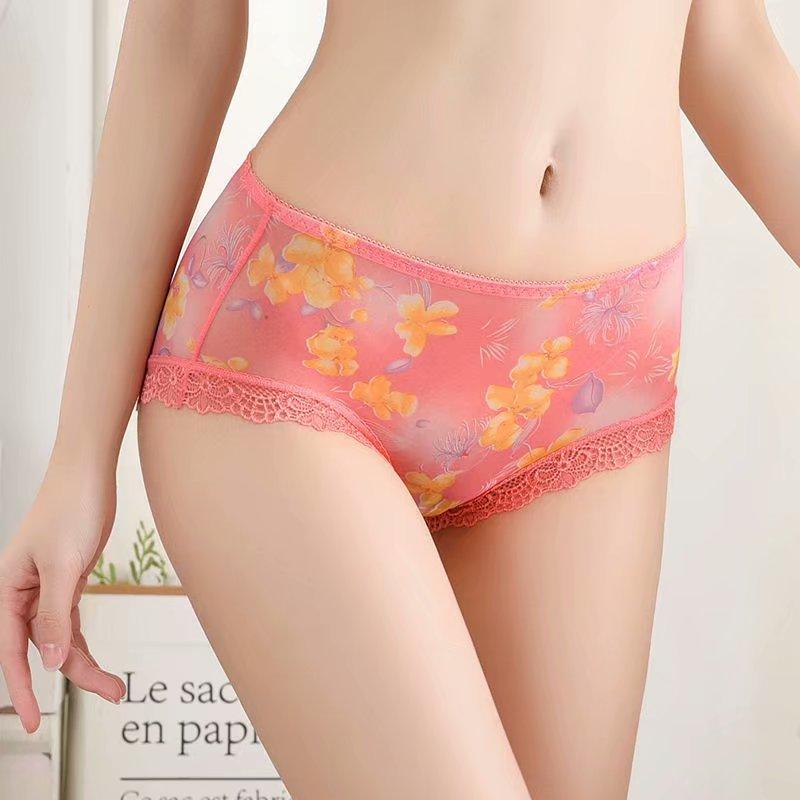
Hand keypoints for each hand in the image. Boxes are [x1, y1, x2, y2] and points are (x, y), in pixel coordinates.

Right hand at [0, 454, 125, 732]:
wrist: (88, 473)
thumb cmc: (70, 508)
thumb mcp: (64, 565)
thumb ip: (54, 615)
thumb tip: (48, 661)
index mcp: (9, 590)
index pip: (10, 650)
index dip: (21, 687)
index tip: (31, 722)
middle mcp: (22, 593)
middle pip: (42, 647)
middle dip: (74, 673)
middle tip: (111, 693)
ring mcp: (46, 588)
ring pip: (59, 637)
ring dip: (84, 660)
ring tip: (115, 687)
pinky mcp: (67, 580)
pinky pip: (70, 621)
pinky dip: (82, 640)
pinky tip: (96, 659)